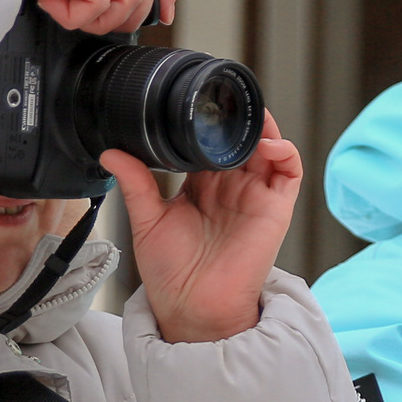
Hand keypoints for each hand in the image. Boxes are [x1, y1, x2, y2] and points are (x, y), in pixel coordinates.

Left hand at [102, 112, 297, 342]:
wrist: (190, 305)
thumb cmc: (171, 272)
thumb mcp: (147, 220)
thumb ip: (136, 184)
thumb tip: (111, 153)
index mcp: (203, 186)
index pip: (212, 142)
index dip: (210, 121)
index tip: (199, 100)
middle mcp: (232, 187)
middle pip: (243, 140)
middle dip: (239, 117)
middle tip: (225, 97)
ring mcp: (255, 196)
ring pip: (269, 149)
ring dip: (264, 127)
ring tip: (249, 113)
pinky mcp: (275, 209)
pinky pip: (289, 172)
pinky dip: (284, 151)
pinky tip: (266, 143)